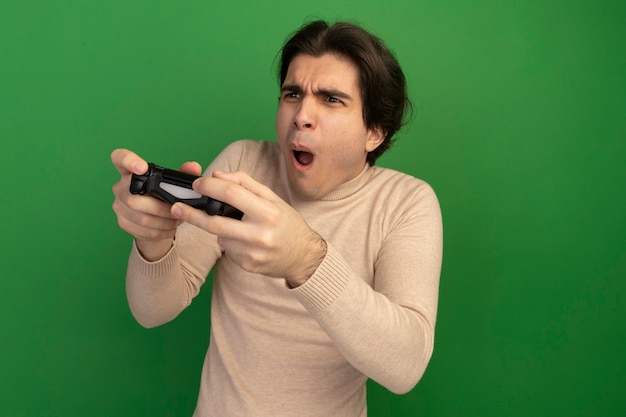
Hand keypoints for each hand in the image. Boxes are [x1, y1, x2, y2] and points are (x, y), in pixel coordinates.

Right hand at [110, 148, 201, 260]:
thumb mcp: (173, 182)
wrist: (154, 220)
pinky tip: (170, 227)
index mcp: (131, 171)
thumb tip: (194, 167)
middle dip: (160, 207)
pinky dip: (161, 230)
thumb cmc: (162, 195)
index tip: (142, 167)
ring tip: (177, 218)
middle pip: (134, 198)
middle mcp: (120, 187)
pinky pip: (143, 230)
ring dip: (164, 221)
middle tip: (177, 209)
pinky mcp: (123, 223)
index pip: (120, 158)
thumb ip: (184, 173)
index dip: (128, 161)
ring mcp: (119, 206)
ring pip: (141, 217)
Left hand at [171, 171, 326, 285]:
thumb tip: (217, 176)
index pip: (231, 194)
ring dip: (220, 228)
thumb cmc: (287, 223)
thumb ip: (246, 184)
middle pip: (214, 222)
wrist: (303, 256)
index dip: (210, 186)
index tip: (197, 184)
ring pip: (220, 236)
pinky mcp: (247, 265)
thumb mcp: (273, 198)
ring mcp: (252, 253)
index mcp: (268, 212)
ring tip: (239, 226)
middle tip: (176, 207)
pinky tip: (246, 241)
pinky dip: (230, 241)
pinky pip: (228, 249)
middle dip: (192, 213)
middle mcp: (260, 234)